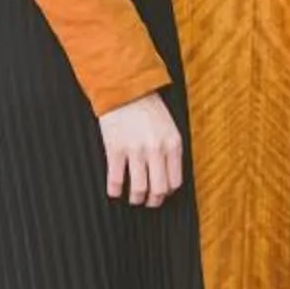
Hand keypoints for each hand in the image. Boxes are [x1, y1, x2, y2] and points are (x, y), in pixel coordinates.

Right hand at [98, 92, 184, 207]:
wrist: (124, 87)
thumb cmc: (146, 105)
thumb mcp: (168, 126)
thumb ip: (170, 149)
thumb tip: (167, 175)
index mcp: (172, 143)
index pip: (175, 181)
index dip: (168, 191)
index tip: (162, 192)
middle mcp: (156, 149)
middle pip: (159, 189)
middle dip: (153, 200)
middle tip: (147, 201)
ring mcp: (135, 151)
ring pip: (139, 189)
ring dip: (135, 199)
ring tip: (132, 198)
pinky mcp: (115, 150)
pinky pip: (116, 180)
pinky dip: (115, 191)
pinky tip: (114, 191)